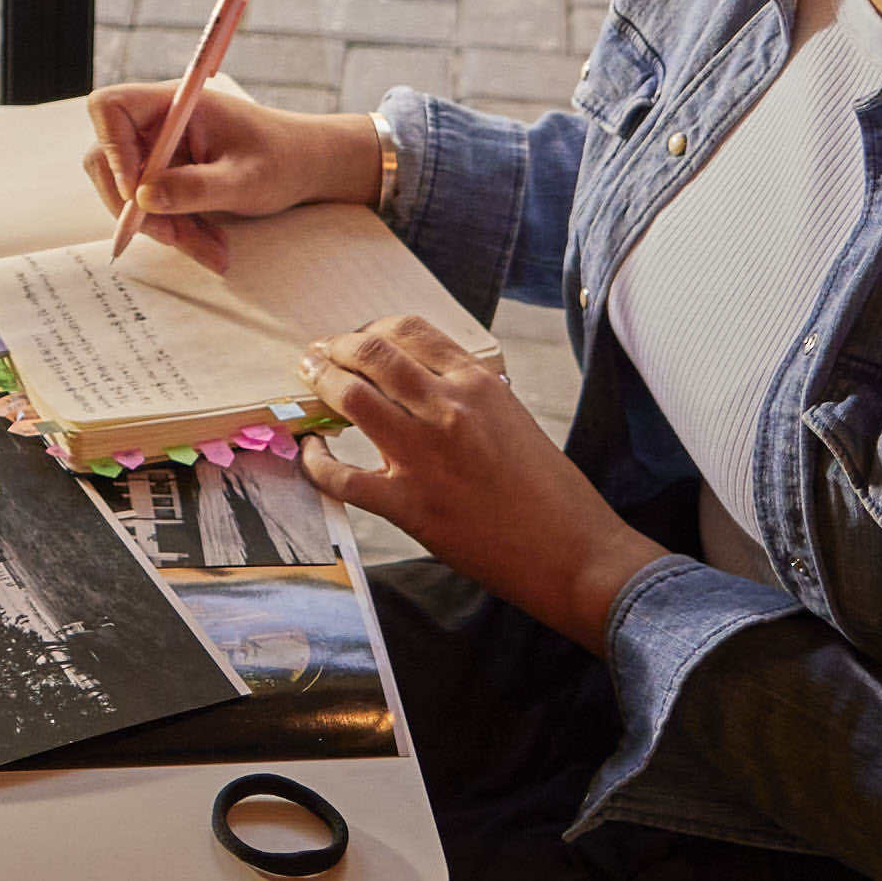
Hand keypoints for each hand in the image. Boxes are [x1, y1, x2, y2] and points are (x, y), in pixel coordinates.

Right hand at [80, 83, 378, 273]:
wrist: (308, 167)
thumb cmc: (284, 158)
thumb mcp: (245, 179)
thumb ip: (195, 188)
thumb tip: (142, 198)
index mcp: (174, 103)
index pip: (110, 108)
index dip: (111, 147)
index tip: (134, 190)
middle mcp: (159, 122)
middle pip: (109, 159)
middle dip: (136, 207)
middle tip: (173, 238)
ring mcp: (161, 150)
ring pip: (130, 193)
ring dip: (163, 228)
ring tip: (211, 252)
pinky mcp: (168, 177)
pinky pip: (152, 208)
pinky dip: (178, 232)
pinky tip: (213, 247)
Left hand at [300, 317, 670, 653]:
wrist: (572, 551)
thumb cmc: (549, 489)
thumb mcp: (512, 417)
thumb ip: (467, 393)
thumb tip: (421, 379)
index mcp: (478, 383)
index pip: (408, 330)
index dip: (370, 329)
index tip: (356, 340)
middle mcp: (448, 409)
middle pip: (371, 353)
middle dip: (335, 348)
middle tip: (318, 355)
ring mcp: (425, 457)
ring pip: (351, 398)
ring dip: (321, 384)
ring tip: (309, 382)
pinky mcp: (410, 506)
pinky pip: (343, 477)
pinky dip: (316, 463)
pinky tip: (311, 453)